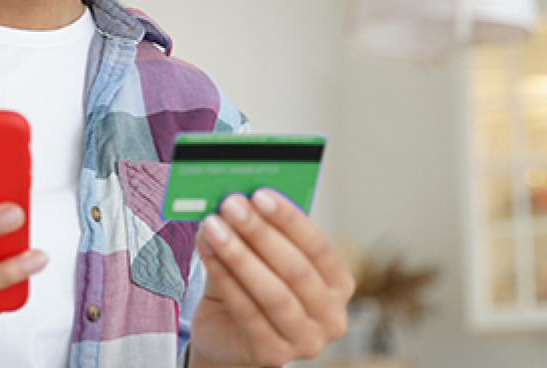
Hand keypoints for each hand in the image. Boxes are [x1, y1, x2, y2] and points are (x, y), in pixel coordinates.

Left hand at [188, 189, 354, 367]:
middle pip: (296, 269)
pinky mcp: (272, 355)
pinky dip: (224, 277)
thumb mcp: (258, 257)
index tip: (261, 194)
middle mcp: (331, 317)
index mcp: (339, 285)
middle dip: (261, 233)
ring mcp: (305, 341)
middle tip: (231, 205)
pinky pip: (247, 311)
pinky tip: (207, 252)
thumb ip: (254, 233)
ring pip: (273, 292)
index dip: (290, 220)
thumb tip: (234, 200)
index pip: (319, 247)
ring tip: (213, 226)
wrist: (227, 336)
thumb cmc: (248, 289)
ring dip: (239, 255)